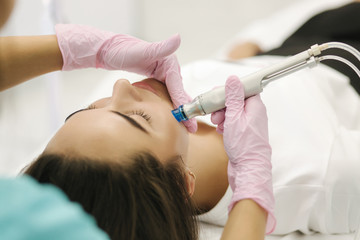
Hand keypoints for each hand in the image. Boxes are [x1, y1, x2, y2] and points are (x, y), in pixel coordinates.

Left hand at [55, 24, 196, 131]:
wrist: (110, 50)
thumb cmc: (123, 50)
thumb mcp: (142, 51)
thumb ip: (161, 47)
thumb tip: (177, 38)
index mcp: (169, 63)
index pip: (178, 87)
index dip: (184, 104)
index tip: (189, 119)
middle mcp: (169, 68)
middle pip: (179, 92)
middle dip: (186, 111)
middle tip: (191, 128)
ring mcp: (164, 74)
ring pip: (174, 95)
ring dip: (180, 110)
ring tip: (185, 127)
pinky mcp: (157, 78)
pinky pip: (167, 95)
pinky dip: (171, 106)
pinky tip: (171, 117)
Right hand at [211, 76, 275, 233]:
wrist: (248, 169)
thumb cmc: (244, 145)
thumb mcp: (234, 117)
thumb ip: (233, 97)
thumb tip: (233, 79)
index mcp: (256, 107)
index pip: (244, 89)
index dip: (230, 90)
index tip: (218, 94)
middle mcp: (255, 114)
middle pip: (237, 100)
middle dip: (223, 105)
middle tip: (215, 113)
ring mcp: (250, 125)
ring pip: (234, 112)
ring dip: (223, 116)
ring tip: (217, 124)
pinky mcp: (245, 134)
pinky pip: (234, 123)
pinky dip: (226, 125)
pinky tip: (221, 131)